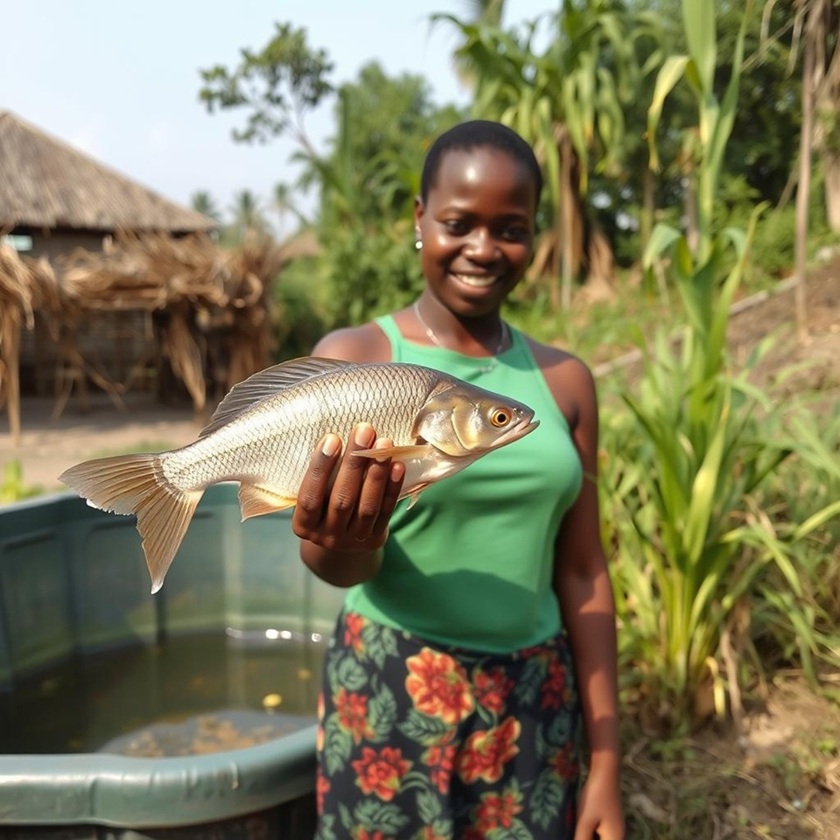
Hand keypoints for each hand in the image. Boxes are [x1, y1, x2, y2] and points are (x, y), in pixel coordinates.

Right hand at [293, 423, 404, 552]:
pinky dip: (392, 487)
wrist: (342, 543)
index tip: (332, 438)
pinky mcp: (375, 539)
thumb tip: (340, 436)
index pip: (310, 498)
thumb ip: (322, 477)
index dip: (320, 468)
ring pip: (366, 506)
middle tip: (364, 431)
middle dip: (354, 463)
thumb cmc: (324, 507)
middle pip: (342, 499)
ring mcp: (353, 540)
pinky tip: (398, 465)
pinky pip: (385, 511)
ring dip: (377, 472)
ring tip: (384, 443)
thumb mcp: (314, 497)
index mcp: (304, 525)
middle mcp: (327, 536)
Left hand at [574, 768, 624, 839]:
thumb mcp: (585, 820)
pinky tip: (580, 829)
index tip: (578, 837)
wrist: (605, 771)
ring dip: (587, 836)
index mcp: (614, 839)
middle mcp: (617, 836)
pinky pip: (599, 833)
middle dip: (586, 839)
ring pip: (600, 838)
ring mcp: (613, 827)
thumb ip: (582, 839)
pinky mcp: (608, 819)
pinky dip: (590, 833)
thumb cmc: (595, 796)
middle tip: (575, 833)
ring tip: (576, 831)